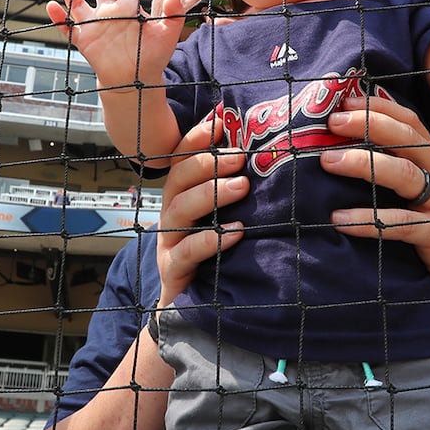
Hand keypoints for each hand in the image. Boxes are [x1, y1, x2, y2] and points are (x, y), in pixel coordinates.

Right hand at [47, 0, 186, 91]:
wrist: (137, 80)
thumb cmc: (153, 56)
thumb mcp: (167, 35)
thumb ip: (173, 14)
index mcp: (128, 8)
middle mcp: (109, 13)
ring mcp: (95, 26)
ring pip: (79, 3)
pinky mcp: (84, 40)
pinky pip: (69, 28)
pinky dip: (59, 19)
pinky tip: (53, 7)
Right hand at [154, 113, 247, 306]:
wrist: (192, 310)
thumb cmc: (214, 256)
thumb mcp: (222, 218)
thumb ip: (234, 186)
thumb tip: (261, 148)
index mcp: (180, 195)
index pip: (182, 158)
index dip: (198, 137)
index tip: (221, 119)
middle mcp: (170, 214)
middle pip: (178, 179)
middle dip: (207, 162)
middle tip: (240, 155)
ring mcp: (168, 242)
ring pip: (180, 210)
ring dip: (211, 194)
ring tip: (242, 186)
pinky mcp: (174, 270)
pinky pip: (188, 252)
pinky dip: (211, 240)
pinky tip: (236, 232)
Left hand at [320, 93, 429, 314]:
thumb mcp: (422, 196)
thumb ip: (397, 174)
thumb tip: (347, 155)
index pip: (409, 123)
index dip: (379, 107)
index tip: (346, 100)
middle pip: (407, 139)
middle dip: (369, 125)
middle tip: (333, 122)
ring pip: (404, 174)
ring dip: (364, 164)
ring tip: (328, 161)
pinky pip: (400, 224)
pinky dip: (368, 220)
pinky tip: (338, 218)